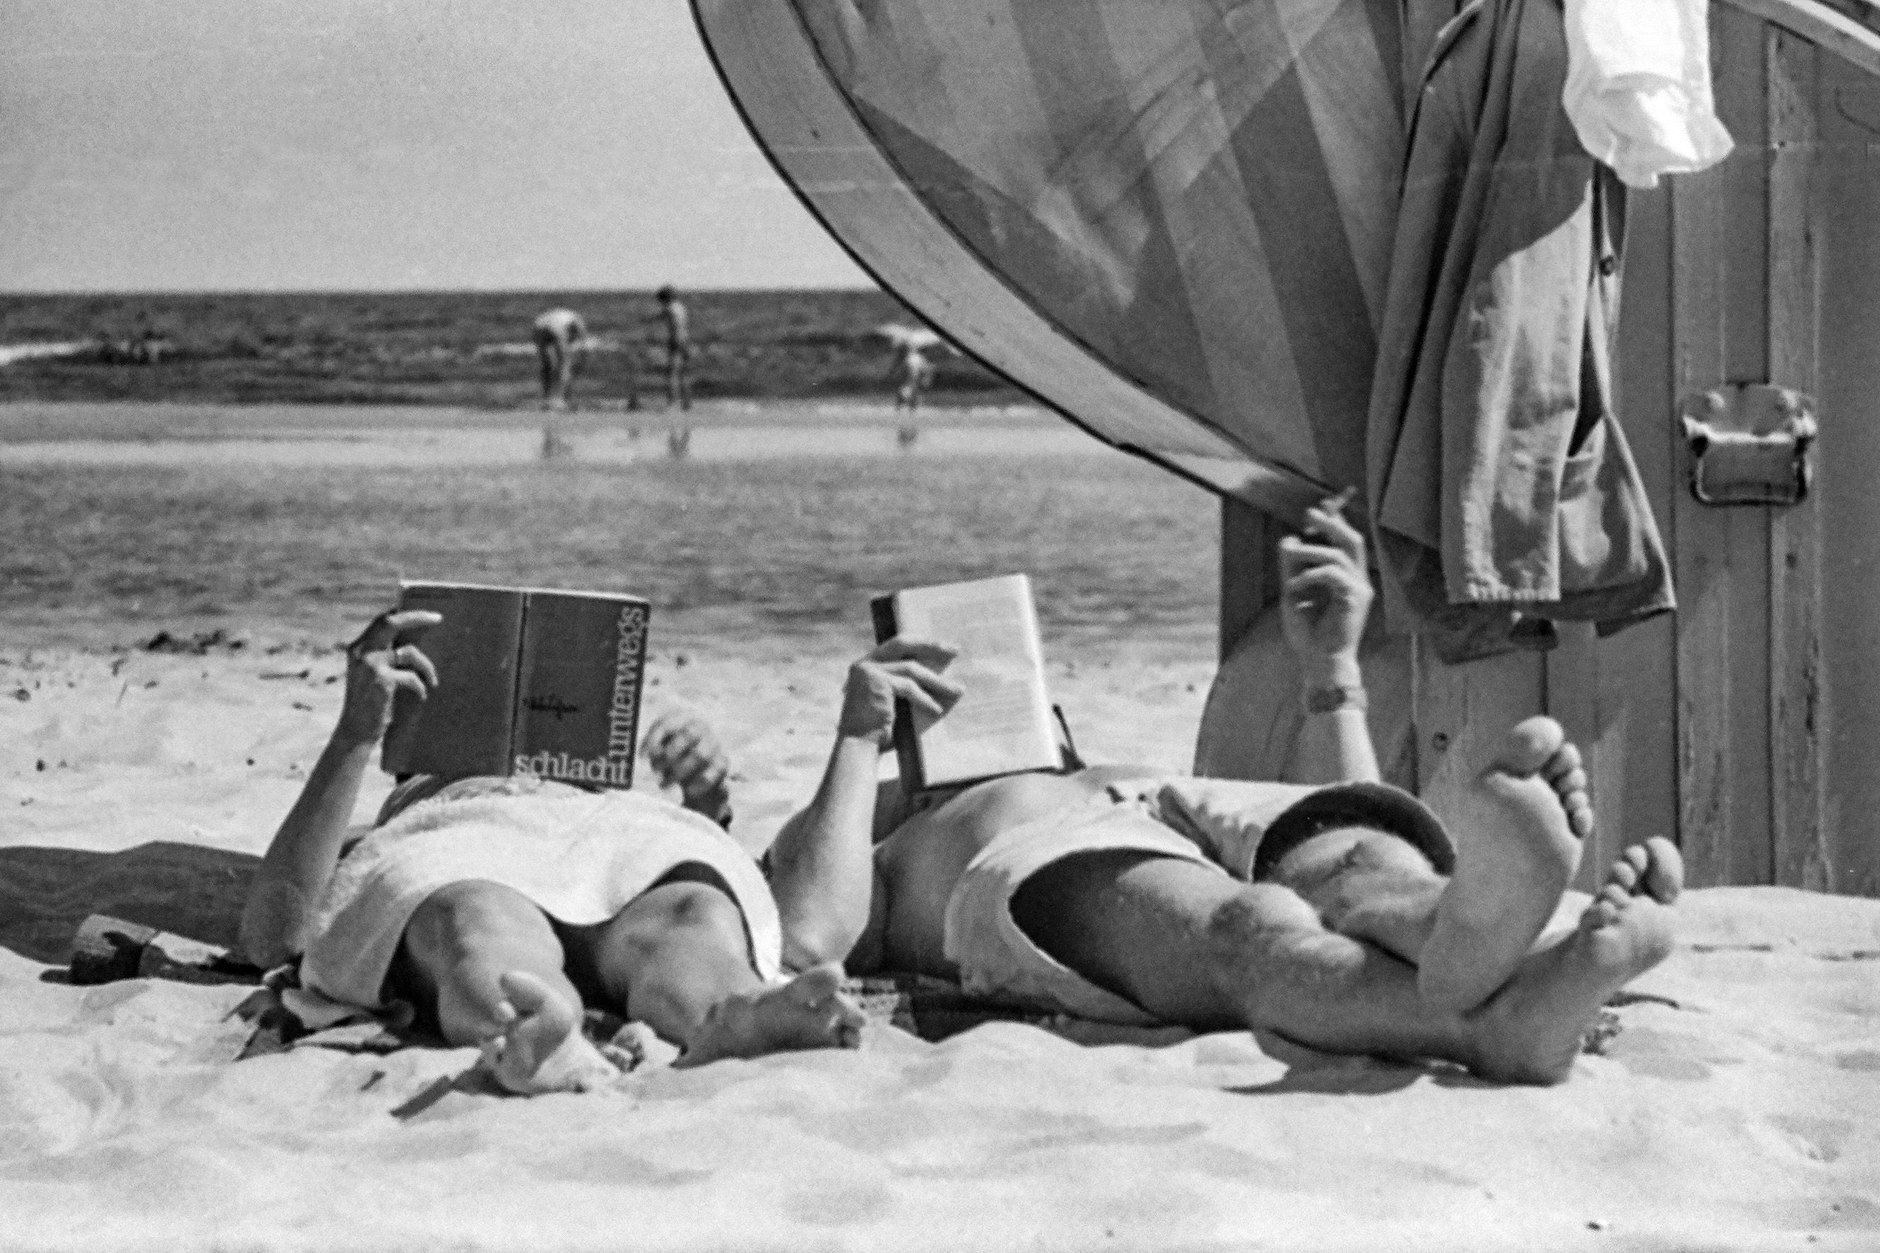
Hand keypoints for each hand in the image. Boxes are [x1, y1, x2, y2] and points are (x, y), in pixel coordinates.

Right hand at [335, 610, 440, 747]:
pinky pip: (412, 676)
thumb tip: (415, 642)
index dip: (404, 614)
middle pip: (391, 622)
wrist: (356, 731)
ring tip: (433, 680)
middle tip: (438, 618)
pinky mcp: (382, 681)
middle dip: (418, 617)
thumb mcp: (374, 674)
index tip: (425, 614)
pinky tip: (421, 697)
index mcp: (358, 648)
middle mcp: (361, 652)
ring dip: (427, 666)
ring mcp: (370, 665)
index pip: (382, 621)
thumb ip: (386, 656)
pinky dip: (420, 687)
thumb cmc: (371, 703)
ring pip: (410, 652)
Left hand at [643, 711, 731, 820]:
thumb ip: (649, 752)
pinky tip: (689, 791)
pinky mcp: (723, 763)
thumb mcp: (657, 752)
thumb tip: (640, 758)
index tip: (642, 759)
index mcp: (681, 719)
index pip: (667, 723)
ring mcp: (714, 744)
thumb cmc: (670, 759)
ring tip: (664, 784)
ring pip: (701, 754)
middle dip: (670, 754)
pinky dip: (700, 783)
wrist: (696, 779)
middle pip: (689, 733)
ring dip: (681, 771)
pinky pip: (715, 771)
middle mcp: (700, 727)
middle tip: (656, 771)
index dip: (654, 740)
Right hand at [838, 638, 962, 748]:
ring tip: (956, 691)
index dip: (922, 644)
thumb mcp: (907, 707)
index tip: (945, 649)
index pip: (898, 646)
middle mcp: (864, 664)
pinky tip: (937, 710)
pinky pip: (908, 686)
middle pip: (903, 643)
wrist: (860, 747)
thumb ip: (925, 693)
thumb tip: (958, 688)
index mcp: (868, 666)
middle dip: (931, 645)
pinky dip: (925, 699)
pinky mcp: (875, 681)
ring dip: (936, 681)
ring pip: (910, 668)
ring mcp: (868, 670)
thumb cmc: (882, 731)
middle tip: (955, 650)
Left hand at [1278, 491, 1372, 668]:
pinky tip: (1296, 584)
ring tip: (1292, 555)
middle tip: (1311, 513)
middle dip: (1332, 523)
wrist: (1320, 663)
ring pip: (1340, 553)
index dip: (1335, 521)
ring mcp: (1359, 589)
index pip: (1344, 543)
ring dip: (1312, 550)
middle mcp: (1356, 581)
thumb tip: (1288, 539)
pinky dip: (1311, 574)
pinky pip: (1334, 573)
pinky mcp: (1356, 599)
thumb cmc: (1308, 635)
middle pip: (1352, 541)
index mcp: (1345, 580)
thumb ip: (1291, 567)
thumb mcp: (1293, 593)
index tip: (1318, 507)